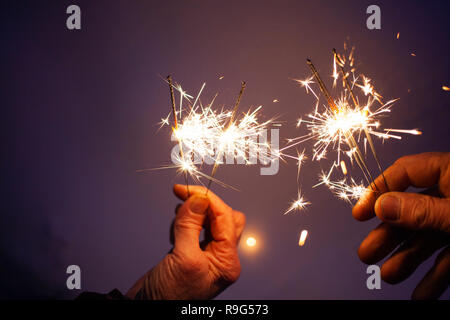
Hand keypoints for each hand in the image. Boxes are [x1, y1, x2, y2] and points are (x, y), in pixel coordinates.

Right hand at [126, 184, 245, 299]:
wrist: (147, 310)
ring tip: (178, 217)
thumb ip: (191, 226)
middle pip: (223, 218)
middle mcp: (220, 258)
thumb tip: (199, 199)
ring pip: (209, 222)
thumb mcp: (183, 258)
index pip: (226, 220)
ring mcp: (206, 255)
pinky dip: (185, 223)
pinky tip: (176, 227)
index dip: (209, 201)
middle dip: (205, 205)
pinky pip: (195, 229)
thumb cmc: (169, 297)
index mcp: (227, 262)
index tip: (190, 190)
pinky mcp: (192, 253)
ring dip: (193, 214)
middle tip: (184, 195)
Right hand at [353, 152, 449, 298]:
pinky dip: (434, 276)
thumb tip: (381, 205)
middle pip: (410, 212)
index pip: (404, 173)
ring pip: (427, 237)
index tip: (359, 215)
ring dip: (406, 259)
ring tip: (389, 277)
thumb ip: (421, 210)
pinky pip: (448, 257)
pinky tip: (421, 294)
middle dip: (387, 236)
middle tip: (366, 254)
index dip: (378, 191)